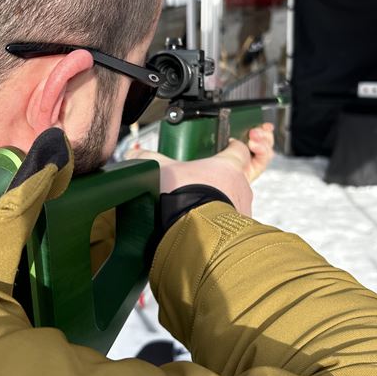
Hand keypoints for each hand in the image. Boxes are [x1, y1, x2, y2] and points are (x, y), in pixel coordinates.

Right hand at [125, 123, 273, 216]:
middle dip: (224, 178)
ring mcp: (244, 208)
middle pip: (239, 176)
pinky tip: (206, 225)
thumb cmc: (184, 195)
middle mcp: (242, 185)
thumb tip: (132, 153)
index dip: (233, 147)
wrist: (196, 230)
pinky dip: (222, 221)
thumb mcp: (162, 170)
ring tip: (202, 208)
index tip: (227, 146)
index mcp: (228, 165)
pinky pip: (234, 222)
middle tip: (206, 183)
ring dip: (223, 201)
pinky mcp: (242, 230)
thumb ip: (148, 158)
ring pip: (236, 200)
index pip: (239, 149)